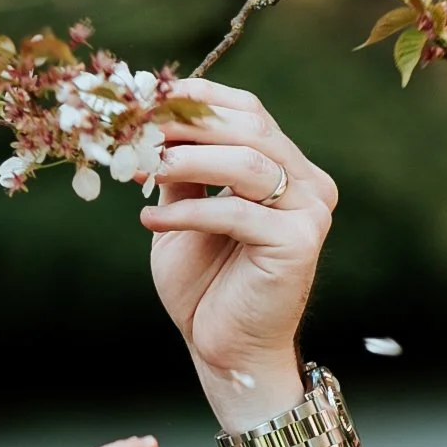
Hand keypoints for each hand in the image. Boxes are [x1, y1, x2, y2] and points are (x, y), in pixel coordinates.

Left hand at [140, 78, 335, 422]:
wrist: (225, 348)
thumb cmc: (204, 283)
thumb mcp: (182, 213)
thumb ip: (178, 170)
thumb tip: (145, 121)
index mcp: (286, 167)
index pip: (249, 111)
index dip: (200, 99)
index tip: (148, 98)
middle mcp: (308, 182)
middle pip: (250, 128)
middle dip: (188, 125)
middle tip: (136, 131)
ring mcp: (310, 211)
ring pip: (248, 162)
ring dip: (187, 160)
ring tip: (140, 169)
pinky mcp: (300, 243)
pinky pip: (237, 213)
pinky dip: (187, 212)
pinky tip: (149, 220)